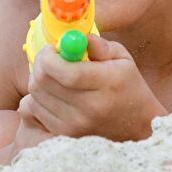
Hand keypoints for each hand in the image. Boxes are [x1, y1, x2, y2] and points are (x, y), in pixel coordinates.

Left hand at [17, 35, 166, 143]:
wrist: (138, 127)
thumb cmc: (129, 87)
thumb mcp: (122, 59)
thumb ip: (99, 45)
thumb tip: (74, 37)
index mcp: (107, 83)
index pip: (65, 71)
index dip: (49, 56)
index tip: (52, 48)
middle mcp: (89, 108)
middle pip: (44, 83)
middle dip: (39, 64)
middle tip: (48, 57)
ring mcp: (74, 125)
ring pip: (35, 96)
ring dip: (37, 80)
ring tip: (53, 75)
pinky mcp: (64, 135)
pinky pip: (33, 110)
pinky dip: (36, 97)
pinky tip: (52, 93)